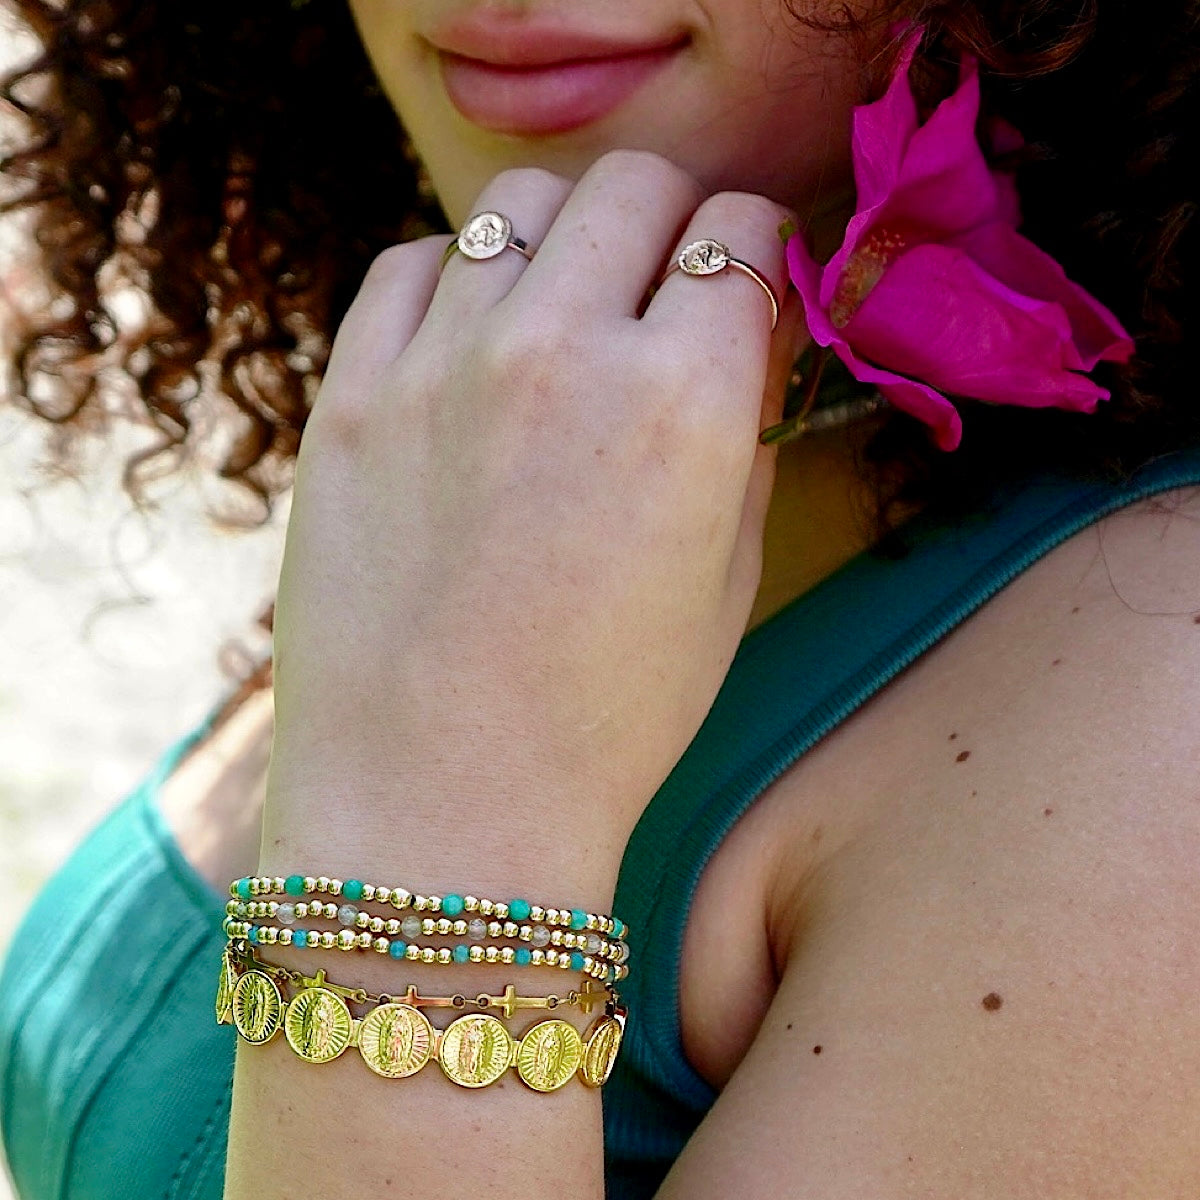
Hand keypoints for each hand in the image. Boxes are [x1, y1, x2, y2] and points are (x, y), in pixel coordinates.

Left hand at [267, 150, 799, 841]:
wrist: (442, 800)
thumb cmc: (607, 718)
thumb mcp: (728, 580)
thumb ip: (743, 432)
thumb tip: (744, 338)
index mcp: (684, 404)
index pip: (744, 235)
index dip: (759, 254)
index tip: (746, 284)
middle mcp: (562, 353)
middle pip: (636, 187)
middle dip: (671, 222)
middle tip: (662, 287)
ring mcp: (441, 365)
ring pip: (519, 204)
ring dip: (564, 239)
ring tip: (563, 313)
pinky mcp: (349, 395)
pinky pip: (411, 263)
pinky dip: (456, 276)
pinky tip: (471, 341)